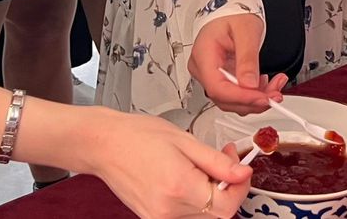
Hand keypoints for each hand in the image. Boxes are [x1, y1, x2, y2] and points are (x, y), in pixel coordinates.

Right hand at [74, 109, 251, 218]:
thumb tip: (242, 173)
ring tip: (201, 166)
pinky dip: (195, 199)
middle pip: (217, 213)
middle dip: (228, 188)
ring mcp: (159, 217)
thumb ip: (218, 162)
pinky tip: (189, 177)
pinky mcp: (154, 217)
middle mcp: (168, 209)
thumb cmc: (137, 136)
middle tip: (226, 160)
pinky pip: (187, 214)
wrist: (104, 144)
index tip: (242, 168)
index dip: (240, 187)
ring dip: (212, 193)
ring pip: (203, 215)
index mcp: (179, 187)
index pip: (227, 206)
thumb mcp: (185, 140)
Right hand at [190, 14, 286, 114]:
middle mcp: (203, 69)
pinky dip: (253, 94)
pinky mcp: (220, 79)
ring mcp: (211, 75)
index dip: (241, 98)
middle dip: (253, 100)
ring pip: (231, 100)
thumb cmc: (234, 15)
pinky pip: (235, 94)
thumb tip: (249, 84)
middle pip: (224, 98)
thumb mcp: (246, 31)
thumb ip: (247, 58)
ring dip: (256, 99)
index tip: (263, 98)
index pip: (217, 87)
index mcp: (203, 55)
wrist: (232, 11)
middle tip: (275, 94)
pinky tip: (265, 85)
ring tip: (275, 85)